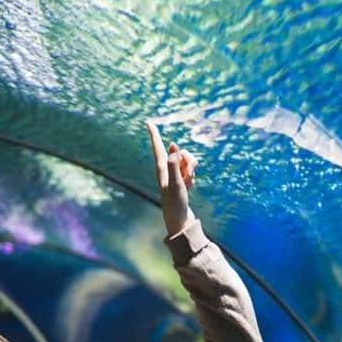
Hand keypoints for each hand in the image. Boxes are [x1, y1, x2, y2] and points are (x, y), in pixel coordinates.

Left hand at [146, 121, 196, 236]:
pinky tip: (189, 187)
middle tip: (188, 175)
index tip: (148, 121)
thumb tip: (173, 145)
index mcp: (161, 168)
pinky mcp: (182, 180)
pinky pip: (191, 170)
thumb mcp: (176, 183)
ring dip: (192, 169)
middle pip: (180, 152)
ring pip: (188, 160)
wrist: (179, 220)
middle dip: (189, 159)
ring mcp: (175, 174)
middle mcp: (167, 169)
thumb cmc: (175, 203)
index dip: (154, 133)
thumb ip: (174, 163)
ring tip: (189, 183)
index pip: (158, 146)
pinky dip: (193, 177)